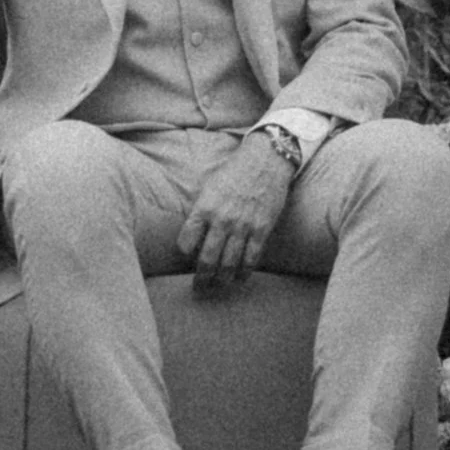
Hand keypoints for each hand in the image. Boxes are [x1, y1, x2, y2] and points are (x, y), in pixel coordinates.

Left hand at [174, 138, 291, 287]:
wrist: (265, 161)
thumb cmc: (234, 171)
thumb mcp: (208, 186)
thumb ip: (200, 210)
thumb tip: (193, 232)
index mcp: (204, 208)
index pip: (186, 242)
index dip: (184, 253)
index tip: (187, 258)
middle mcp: (221, 220)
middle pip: (207, 259)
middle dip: (202, 278)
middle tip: (199, 288)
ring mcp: (242, 227)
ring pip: (229, 264)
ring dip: (222, 280)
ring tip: (218, 286)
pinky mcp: (261, 230)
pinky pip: (251, 258)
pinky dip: (244, 273)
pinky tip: (240, 278)